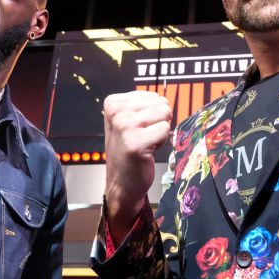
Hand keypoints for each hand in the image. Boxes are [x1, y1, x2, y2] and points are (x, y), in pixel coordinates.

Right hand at [103, 91, 171, 241]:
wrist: (121, 182)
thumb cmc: (128, 149)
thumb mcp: (128, 120)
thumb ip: (143, 106)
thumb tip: (165, 101)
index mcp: (113, 102)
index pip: (153, 96)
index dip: (151, 114)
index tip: (138, 129)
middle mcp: (117, 111)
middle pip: (161, 103)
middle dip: (157, 121)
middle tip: (143, 137)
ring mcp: (125, 126)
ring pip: (165, 114)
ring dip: (160, 131)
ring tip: (145, 143)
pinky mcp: (136, 143)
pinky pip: (165, 130)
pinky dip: (162, 142)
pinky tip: (147, 151)